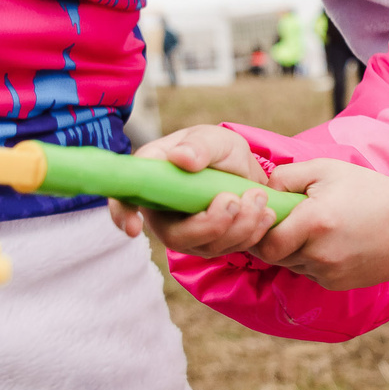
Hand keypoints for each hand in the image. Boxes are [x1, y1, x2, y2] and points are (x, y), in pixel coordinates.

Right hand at [107, 125, 280, 256]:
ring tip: (259, 198)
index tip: (133, 228)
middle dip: (210, 224)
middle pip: (174, 235)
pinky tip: (266, 213)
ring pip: (205, 246)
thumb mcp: (215, 139)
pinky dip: (251, 233)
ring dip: (238, 227)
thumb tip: (181, 158)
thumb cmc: (221, 152)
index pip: (124, 198)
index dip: (122, 215)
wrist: (247, 173)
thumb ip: (200, 146)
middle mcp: (163, 211)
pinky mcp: (210, 245)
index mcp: (153, 178)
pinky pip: (228, 250)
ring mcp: (186, 233)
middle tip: (235, 199)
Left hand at [252, 159, 388, 296]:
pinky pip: (308, 272)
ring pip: (290, 263)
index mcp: (314, 221)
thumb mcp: (329, 170)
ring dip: (293, 248)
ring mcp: (327, 273)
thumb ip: (287, 176)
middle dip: (273, 237)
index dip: (258, 228)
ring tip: (318, 226)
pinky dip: (311, 259)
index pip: (264, 240)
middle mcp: (318, 254)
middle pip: (273, 254)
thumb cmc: (372, 193)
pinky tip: (333, 241)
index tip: (265, 213)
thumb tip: (260, 190)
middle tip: (289, 216)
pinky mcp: (335, 284)